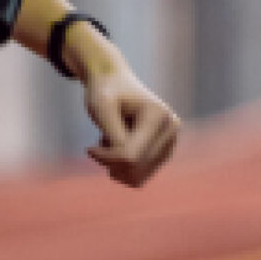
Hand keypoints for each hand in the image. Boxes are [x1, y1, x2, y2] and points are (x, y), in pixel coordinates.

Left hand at [81, 66, 181, 188]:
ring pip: (138, 176)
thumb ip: (114, 135)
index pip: (131, 156)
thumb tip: (129, 163)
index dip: (106, 158)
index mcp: (158, 116)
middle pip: (135, 167)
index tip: (89, 149)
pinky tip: (118, 147)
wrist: (115, 83)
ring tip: (110, 141)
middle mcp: (171, 130)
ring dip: (116, 165)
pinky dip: (123, 168)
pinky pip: (139, 177)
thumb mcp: (101, 108)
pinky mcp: (164, 153)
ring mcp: (170, 143)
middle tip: (97, 147)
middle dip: (111, 162)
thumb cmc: (105, 92)